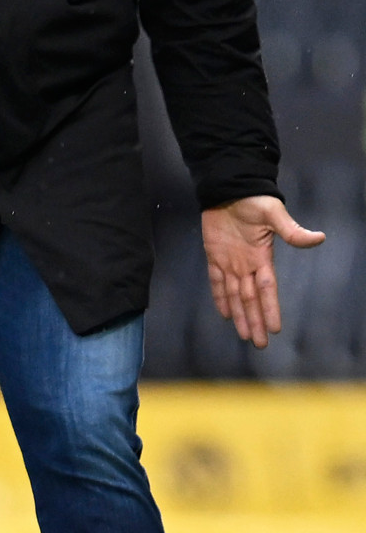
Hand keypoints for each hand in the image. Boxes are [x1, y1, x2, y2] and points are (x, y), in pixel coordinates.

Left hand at [201, 195, 323, 348]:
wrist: (229, 188)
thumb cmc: (253, 200)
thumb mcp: (273, 214)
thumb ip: (292, 230)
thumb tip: (318, 238)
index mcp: (262, 258)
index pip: (267, 290)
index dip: (270, 309)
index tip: (275, 329)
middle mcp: (247, 265)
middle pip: (250, 299)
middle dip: (255, 321)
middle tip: (259, 344)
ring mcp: (230, 261)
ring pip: (234, 295)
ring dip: (239, 315)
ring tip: (244, 336)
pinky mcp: (214, 254)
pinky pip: (215, 280)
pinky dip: (219, 297)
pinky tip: (223, 314)